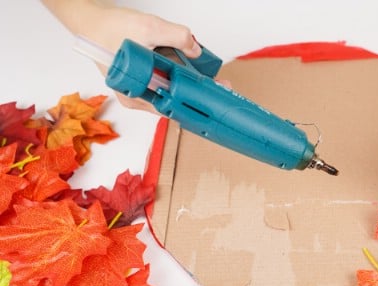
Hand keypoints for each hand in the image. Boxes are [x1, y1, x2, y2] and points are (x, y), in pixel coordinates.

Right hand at [72, 4, 201, 112]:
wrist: (92, 22)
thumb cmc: (110, 29)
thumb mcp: (147, 28)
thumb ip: (176, 37)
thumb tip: (196, 50)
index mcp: (136, 96)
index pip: (173, 104)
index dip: (195, 99)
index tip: (213, 95)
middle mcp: (138, 98)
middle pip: (175, 99)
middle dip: (196, 91)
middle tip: (218, 84)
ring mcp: (141, 91)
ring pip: (173, 90)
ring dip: (190, 82)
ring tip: (206, 76)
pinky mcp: (144, 82)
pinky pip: (167, 82)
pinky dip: (179, 74)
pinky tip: (188, 66)